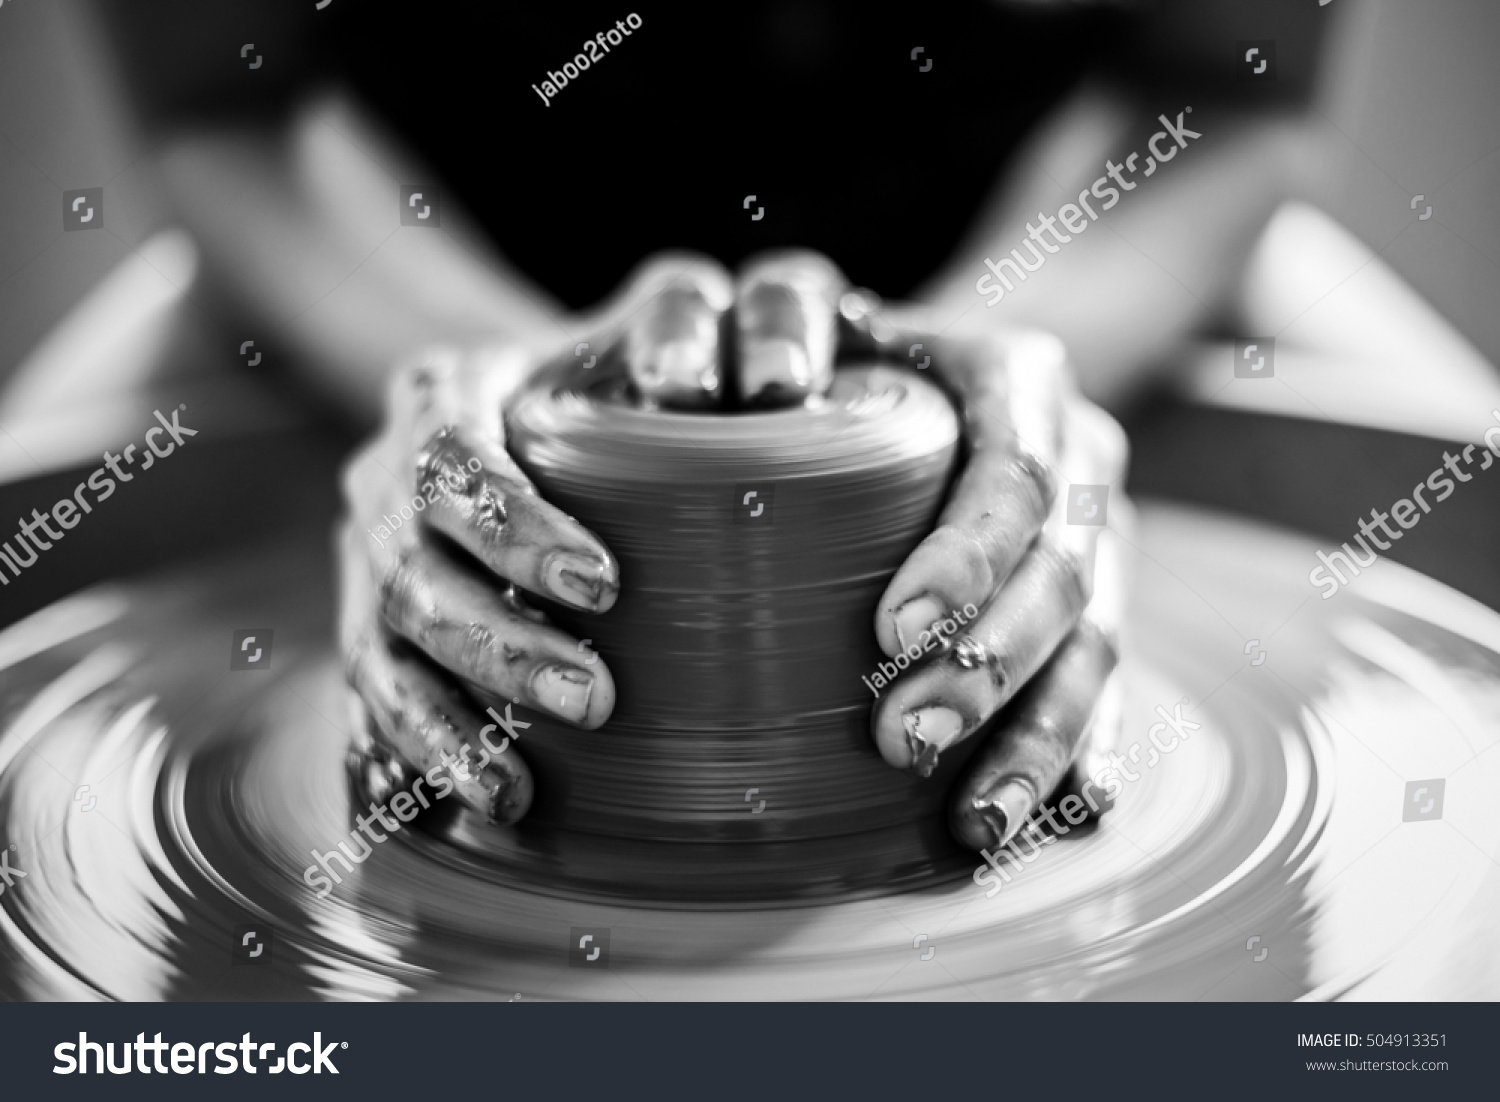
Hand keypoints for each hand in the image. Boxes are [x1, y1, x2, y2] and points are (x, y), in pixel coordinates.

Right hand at [337, 253, 742, 821]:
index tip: (605, 583)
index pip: (452, 458)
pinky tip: (480, 800)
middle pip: (413, 571)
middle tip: (595, 697)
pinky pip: (375, 700)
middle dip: (499, 643)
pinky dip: (422, 754)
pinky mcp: (369, 629)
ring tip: (522, 786)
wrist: (518, 405)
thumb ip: (681, 327)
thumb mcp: (631, 332)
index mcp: (439, 396)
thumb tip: (779, 381)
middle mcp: (381, 480)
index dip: (514, 526)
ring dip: (453, 721)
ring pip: (384, 648)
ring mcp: (366, 561)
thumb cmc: (599, 378)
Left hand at [846, 299, 1129, 852]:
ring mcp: (1103, 534)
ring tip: (976, 821)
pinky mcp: (1104, 599)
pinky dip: (1091, 747)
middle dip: (990, 667)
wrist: (962, 365)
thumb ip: (791, 334)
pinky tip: (1073, 812)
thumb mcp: (838, 326)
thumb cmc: (869, 355)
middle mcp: (1081, 454)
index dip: (968, 555)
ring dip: (1039, 738)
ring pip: (1097, 643)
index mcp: (1022, 379)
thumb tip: (707, 396)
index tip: (892, 630)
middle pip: (1062, 573)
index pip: (1013, 472)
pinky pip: (1114, 681)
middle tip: (904, 739)